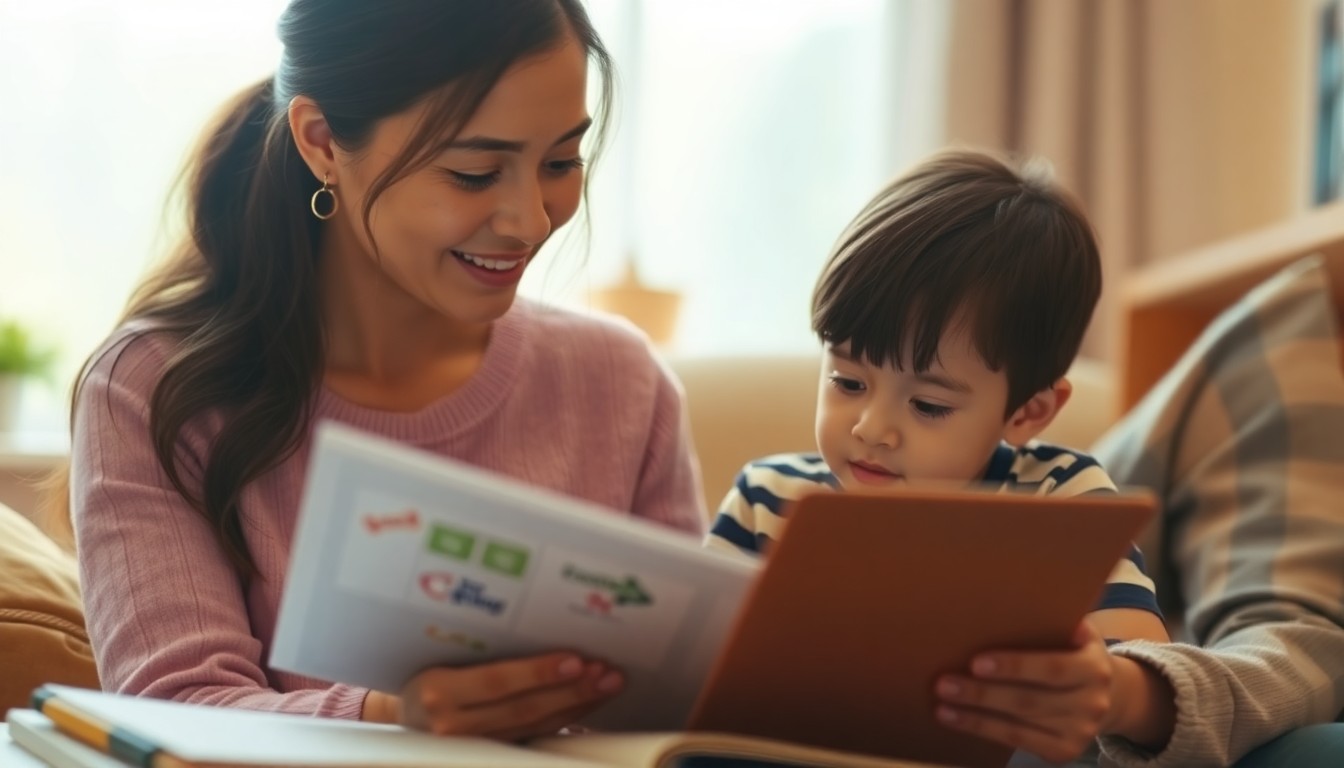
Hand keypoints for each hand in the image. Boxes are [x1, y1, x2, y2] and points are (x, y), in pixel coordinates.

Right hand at [366, 652, 623, 740]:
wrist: (403, 717)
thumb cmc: (425, 674)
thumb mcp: (438, 655)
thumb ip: (481, 652)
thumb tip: (539, 626)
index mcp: (438, 691)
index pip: (497, 682)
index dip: (539, 673)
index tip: (576, 660)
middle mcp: (452, 724)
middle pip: (523, 708)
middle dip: (571, 690)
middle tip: (605, 671)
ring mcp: (471, 745)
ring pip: (535, 725)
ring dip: (576, 704)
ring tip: (606, 683)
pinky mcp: (489, 753)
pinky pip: (535, 735)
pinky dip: (565, 718)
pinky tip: (586, 702)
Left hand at [932, 621, 1114, 763]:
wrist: (1109, 696)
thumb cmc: (1073, 652)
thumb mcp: (1076, 633)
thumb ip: (1055, 619)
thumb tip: (1018, 597)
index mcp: (1094, 666)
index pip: (1051, 668)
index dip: (1014, 667)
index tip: (976, 662)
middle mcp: (1091, 703)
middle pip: (1029, 701)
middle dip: (982, 694)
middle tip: (944, 683)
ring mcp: (1080, 731)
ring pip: (1019, 726)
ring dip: (975, 716)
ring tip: (942, 703)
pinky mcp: (1064, 751)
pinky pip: (1018, 742)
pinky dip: (983, 730)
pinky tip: (955, 719)